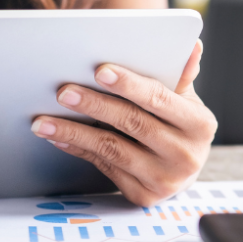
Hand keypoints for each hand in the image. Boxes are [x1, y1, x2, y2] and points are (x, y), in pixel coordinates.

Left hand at [30, 41, 216, 205]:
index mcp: (199, 125)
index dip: (129, 84)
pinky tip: (58, 137)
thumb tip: (192, 46)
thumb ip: (181, 75)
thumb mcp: (185, 100)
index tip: (100, 71)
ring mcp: (164, 180)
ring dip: (73, 132)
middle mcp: (185, 155)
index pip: (159, 98)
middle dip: (94, 105)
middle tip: (63, 92)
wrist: (183, 170)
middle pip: (132, 123)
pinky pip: (103, 166)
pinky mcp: (143, 196)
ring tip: (43, 120)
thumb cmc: (178, 125)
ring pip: (111, 149)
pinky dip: (77, 149)